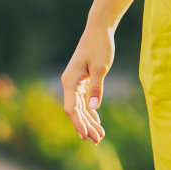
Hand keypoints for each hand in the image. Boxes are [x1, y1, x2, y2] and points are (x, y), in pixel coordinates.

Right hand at [61, 24, 112, 143]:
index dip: (78, 123)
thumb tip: (93, 108)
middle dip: (86, 126)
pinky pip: (84, 100)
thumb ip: (97, 88)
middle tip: (99, 140)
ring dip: (89, 121)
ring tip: (100, 135)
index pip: (71, 108)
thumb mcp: (101, 67)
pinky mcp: (82, 80)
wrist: (99, 30)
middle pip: (76, 111)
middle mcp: (69, 83)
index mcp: (70, 81)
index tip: (86, 136)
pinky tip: (97, 121)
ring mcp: (75, 82)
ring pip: (80, 107)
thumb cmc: (100, 46)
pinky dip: (91, 111)